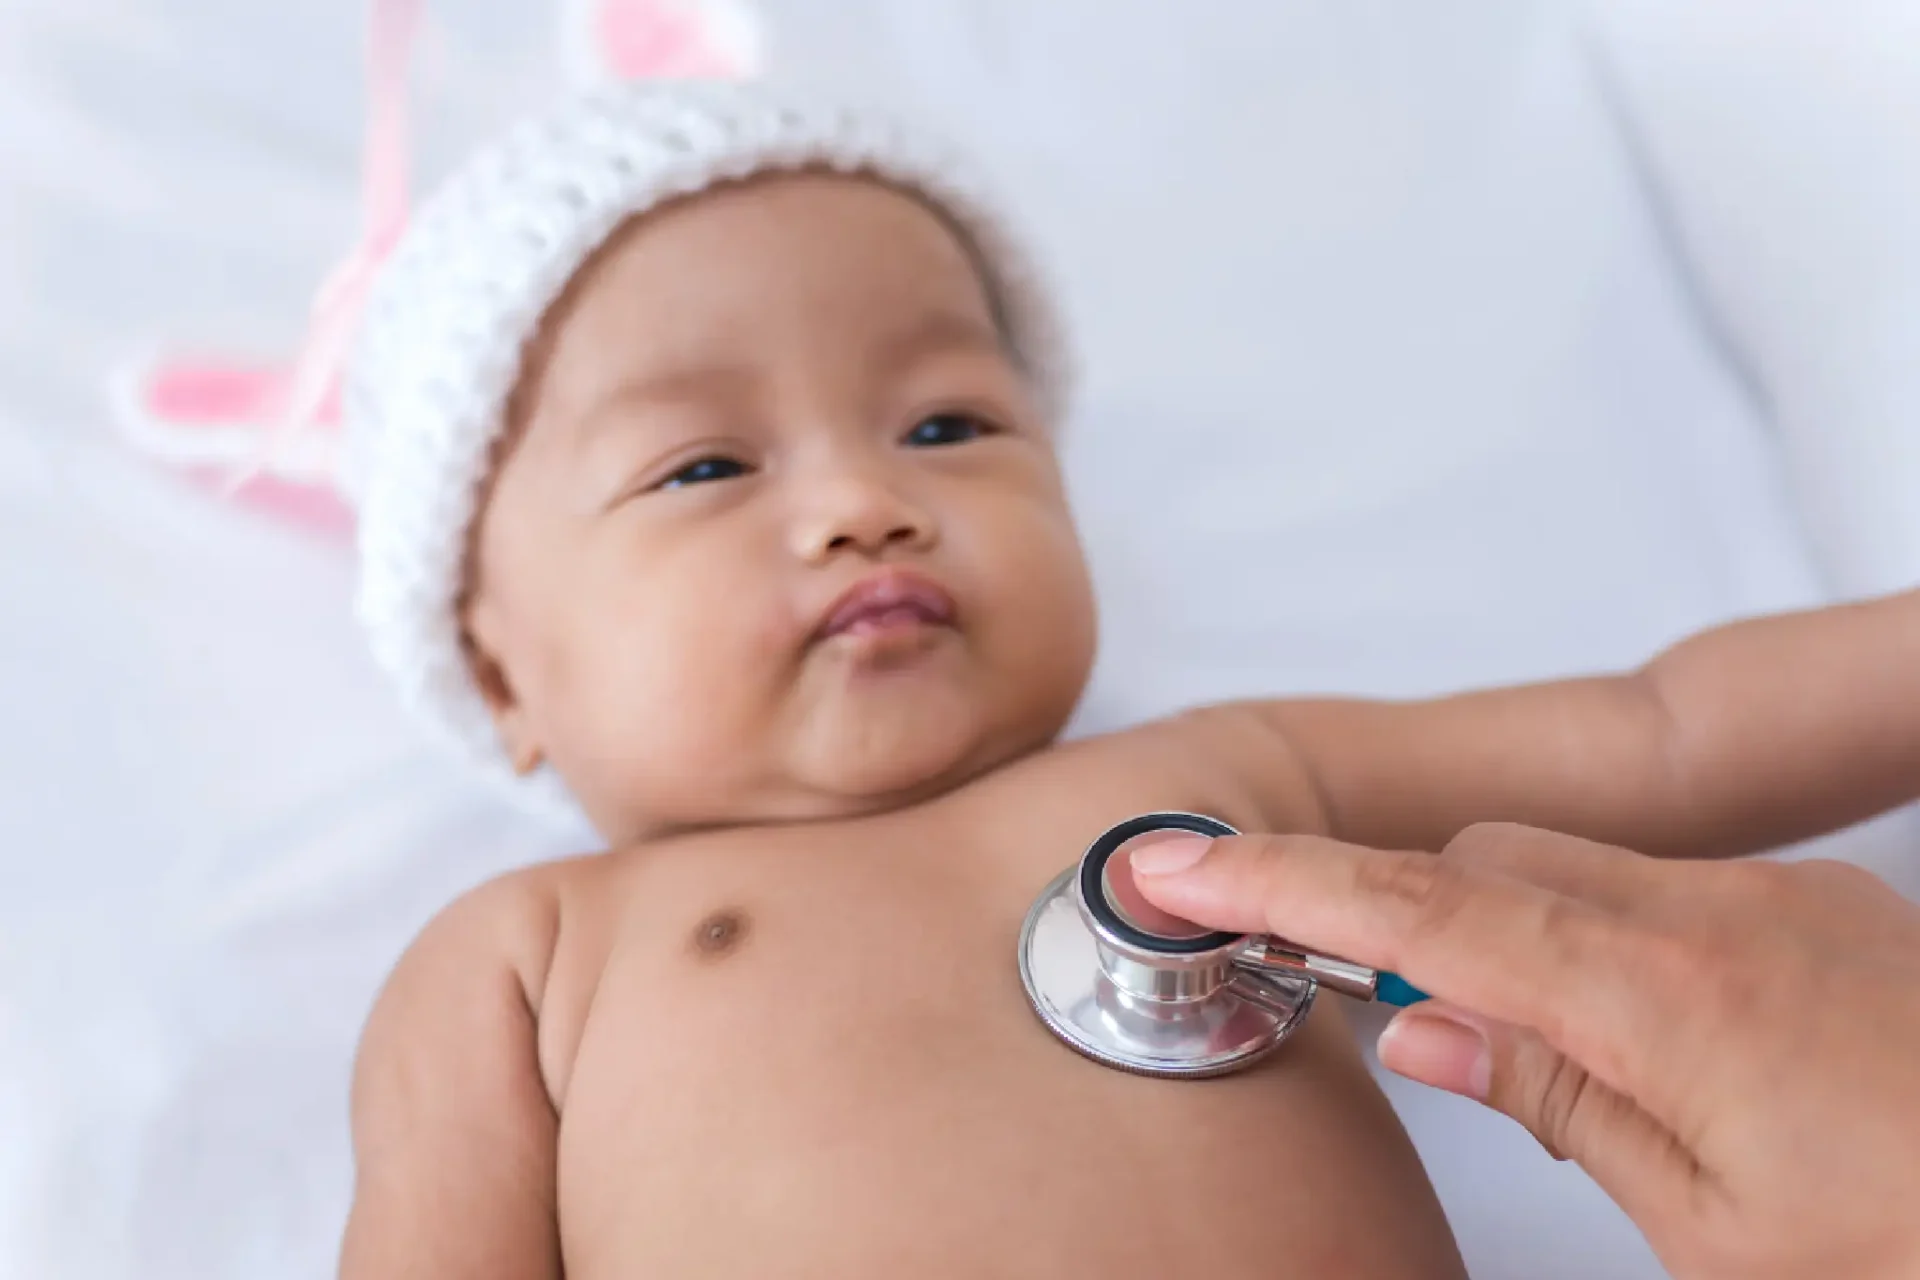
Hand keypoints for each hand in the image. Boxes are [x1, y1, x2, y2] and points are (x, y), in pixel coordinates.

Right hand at [1130, 823, 1919, 1279]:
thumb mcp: (1719, 1238)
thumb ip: (1558, 1101)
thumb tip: (1424, 1027)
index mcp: (1676, 995)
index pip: (1424, 911)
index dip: (1284, 887)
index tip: (1178, 871)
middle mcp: (1732, 912)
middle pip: (1493, 859)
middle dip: (1399, 912)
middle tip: (1347, 1003)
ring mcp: (1794, 903)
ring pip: (1578, 871)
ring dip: (1506, 936)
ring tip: (1505, 1054)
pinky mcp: (1836, 917)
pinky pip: (1662, 894)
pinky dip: (1598, 945)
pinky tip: (1624, 1047)